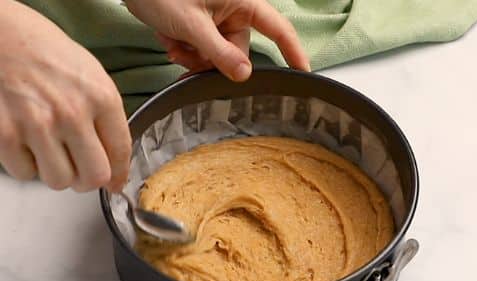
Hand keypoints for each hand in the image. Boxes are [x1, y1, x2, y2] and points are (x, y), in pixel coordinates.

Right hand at [0, 0, 130, 191]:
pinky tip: (26, 142)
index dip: (118, 175)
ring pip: (59, 180)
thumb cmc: (43, 50)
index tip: (114, 182)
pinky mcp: (5, 133)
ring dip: (56, 172)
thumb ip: (106, 117)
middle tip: (78, 168)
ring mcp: (37, 124)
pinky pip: (25, 173)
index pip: (120, 153)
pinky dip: (26, 164)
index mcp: (100, 97)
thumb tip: (115, 164)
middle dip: (86, 178)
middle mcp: (71, 113)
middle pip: (93, 177)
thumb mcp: (89, 74)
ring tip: (50, 150)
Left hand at [125, 0, 309, 80]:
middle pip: (239, 49)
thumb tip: (244, 76)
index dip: (293, 52)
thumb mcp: (190, 24)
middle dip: (214, 61)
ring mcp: (216, 15)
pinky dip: (187, 48)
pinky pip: (203, 46)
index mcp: (242, 2)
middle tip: (190, 61)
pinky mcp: (199, 20)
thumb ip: (219, 53)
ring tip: (174, 46)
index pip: (278, 30)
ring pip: (218, 51)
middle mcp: (233, 8)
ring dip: (196, 57)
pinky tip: (170, 41)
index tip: (303, 74)